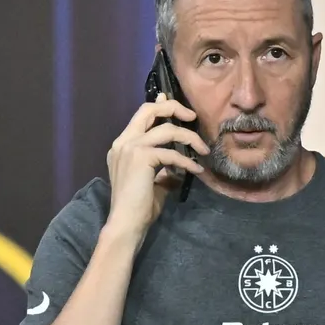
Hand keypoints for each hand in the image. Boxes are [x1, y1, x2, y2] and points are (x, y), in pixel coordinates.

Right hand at [105, 93, 207, 236]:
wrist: (126, 223)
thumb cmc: (138, 208)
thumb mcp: (153, 182)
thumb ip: (162, 167)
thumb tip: (178, 164)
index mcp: (122, 146)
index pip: (141, 116)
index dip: (159, 106)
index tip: (172, 101)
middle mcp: (123, 142)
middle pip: (148, 110)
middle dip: (173, 108)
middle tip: (192, 117)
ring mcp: (130, 148)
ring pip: (166, 130)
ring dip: (189, 138)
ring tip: (203, 149)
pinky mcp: (141, 157)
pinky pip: (172, 153)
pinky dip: (188, 161)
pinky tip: (196, 170)